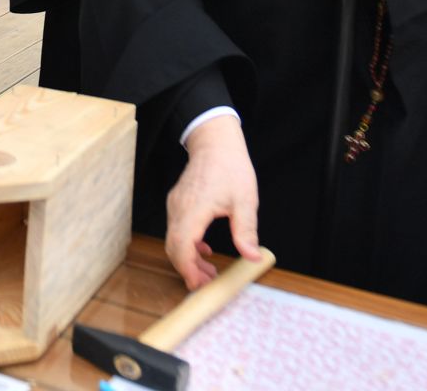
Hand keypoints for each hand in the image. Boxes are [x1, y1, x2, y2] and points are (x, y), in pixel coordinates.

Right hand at [164, 114, 262, 288]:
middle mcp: (179, 208)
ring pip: (174, 240)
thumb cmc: (230, 167)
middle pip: (174, 248)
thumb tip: (252, 257)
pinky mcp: (177, 203)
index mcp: (194, 209)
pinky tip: (204, 248)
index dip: (188, 269)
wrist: (215, 142)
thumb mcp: (245, 200)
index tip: (200, 284)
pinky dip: (187, 245)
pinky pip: (176, 230)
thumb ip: (246, 231)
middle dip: (188, 269)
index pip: (182, 246)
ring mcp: (175, 205)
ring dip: (188, 258)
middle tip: (208, 283)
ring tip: (209, 270)